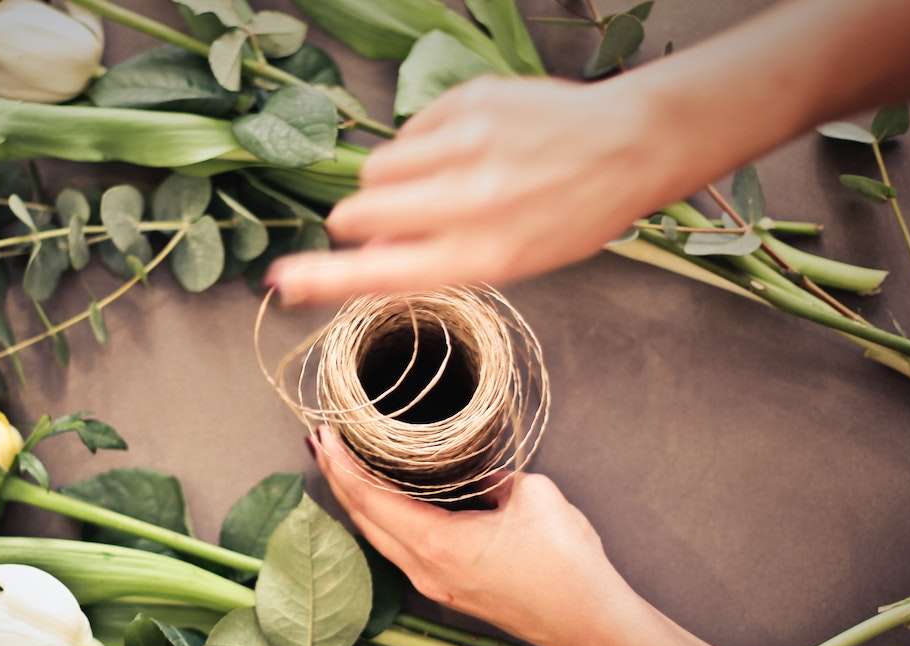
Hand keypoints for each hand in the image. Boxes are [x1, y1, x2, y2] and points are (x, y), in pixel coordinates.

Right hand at [268, 76, 681, 304]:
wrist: (627, 144)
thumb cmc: (568, 213)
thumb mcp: (509, 260)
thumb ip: (433, 260)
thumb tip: (363, 258)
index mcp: (480, 254)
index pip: (379, 273)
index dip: (322, 279)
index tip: (282, 279)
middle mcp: (469, 200)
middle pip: (358, 211)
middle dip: (361, 221)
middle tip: (395, 221)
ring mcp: (466, 145)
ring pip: (376, 169)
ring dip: (391, 182)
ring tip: (438, 183)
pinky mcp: (466, 101)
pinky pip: (408, 131)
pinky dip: (423, 145)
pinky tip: (467, 149)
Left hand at [312, 427, 637, 645]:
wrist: (591, 624)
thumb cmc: (566, 564)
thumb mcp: (532, 495)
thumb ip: (494, 476)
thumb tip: (478, 473)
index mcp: (436, 544)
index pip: (369, 499)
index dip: (341, 465)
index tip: (323, 435)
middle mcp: (425, 570)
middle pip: (364, 519)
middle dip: (338, 479)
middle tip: (321, 442)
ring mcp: (435, 585)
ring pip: (379, 537)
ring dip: (358, 501)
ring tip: (343, 466)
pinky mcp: (451, 591)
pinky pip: (402, 549)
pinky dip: (384, 520)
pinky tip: (385, 502)